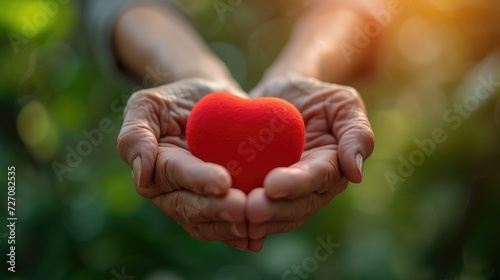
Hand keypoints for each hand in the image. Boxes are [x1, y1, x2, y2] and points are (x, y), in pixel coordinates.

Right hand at [117, 79, 250, 249]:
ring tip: (254, 219)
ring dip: (230, 226)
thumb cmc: (178, 100)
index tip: (222, 182)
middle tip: (242, 207)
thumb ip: (135, 134)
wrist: (212, 105)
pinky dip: (242, 233)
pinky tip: (259, 235)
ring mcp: (196, 204)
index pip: (173, 175)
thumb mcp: (149, 104)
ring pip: (208, 224)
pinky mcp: (219, 208)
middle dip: (216, 209)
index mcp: (154, 169)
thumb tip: (140, 177)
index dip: (197, 180)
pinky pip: (227, 228)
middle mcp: (172, 193)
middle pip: (190, 207)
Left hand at [246, 75, 374, 250]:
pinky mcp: (263, 193)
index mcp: (333, 167)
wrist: (280, 96)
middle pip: (296, 206)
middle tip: (250, 208)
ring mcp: (287, 194)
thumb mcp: (342, 103)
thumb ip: (356, 133)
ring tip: (236, 214)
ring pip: (276, 215)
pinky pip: (256, 210)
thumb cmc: (314, 95)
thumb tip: (356, 173)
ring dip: (258, 220)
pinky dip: (242, 217)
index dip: (297, 184)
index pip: (318, 179)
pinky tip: (224, 217)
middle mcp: (312, 188)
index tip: (273, 185)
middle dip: (274, 210)